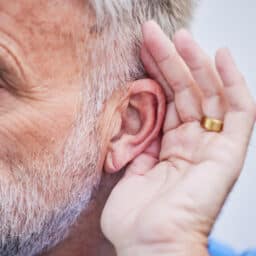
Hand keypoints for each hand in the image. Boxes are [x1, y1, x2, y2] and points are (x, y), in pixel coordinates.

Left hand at [101, 21, 255, 255]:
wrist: (150, 248)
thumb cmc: (137, 218)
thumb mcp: (131, 170)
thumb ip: (140, 143)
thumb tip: (137, 120)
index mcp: (170, 148)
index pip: (166, 101)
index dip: (156, 75)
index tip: (145, 51)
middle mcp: (193, 144)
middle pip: (185, 93)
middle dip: (171, 61)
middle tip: (158, 33)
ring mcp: (212, 146)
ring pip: (208, 95)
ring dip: (195, 63)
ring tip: (180, 36)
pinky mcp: (229, 153)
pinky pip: (239, 112)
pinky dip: (233, 83)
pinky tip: (221, 56)